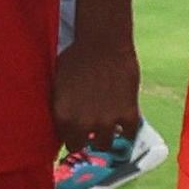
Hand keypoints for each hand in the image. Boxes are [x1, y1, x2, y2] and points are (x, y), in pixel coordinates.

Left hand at [51, 36, 141, 153]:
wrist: (103, 41)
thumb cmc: (76, 56)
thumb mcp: (58, 84)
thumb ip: (62, 105)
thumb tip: (64, 119)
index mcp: (63, 116)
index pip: (66, 142)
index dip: (72, 138)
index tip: (76, 135)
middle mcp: (83, 124)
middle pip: (84, 147)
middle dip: (86, 141)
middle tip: (90, 132)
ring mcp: (107, 121)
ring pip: (105, 145)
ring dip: (105, 138)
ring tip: (106, 129)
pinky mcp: (128, 114)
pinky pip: (129, 135)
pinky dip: (127, 131)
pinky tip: (123, 124)